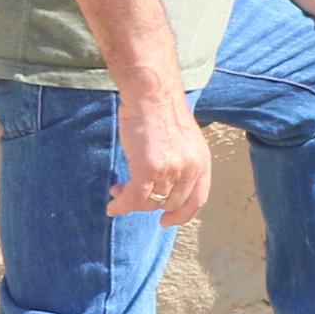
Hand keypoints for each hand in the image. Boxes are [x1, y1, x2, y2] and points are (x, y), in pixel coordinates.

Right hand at [109, 83, 213, 224]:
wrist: (151, 93)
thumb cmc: (160, 109)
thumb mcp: (181, 139)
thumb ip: (179, 160)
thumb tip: (162, 182)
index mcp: (201, 161)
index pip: (197, 200)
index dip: (182, 214)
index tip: (166, 220)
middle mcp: (190, 169)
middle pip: (170, 202)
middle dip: (148, 204)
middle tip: (129, 196)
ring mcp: (171, 170)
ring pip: (150, 201)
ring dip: (132, 201)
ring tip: (117, 191)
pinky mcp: (149, 169)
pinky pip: (134, 198)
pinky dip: (122, 206)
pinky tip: (113, 206)